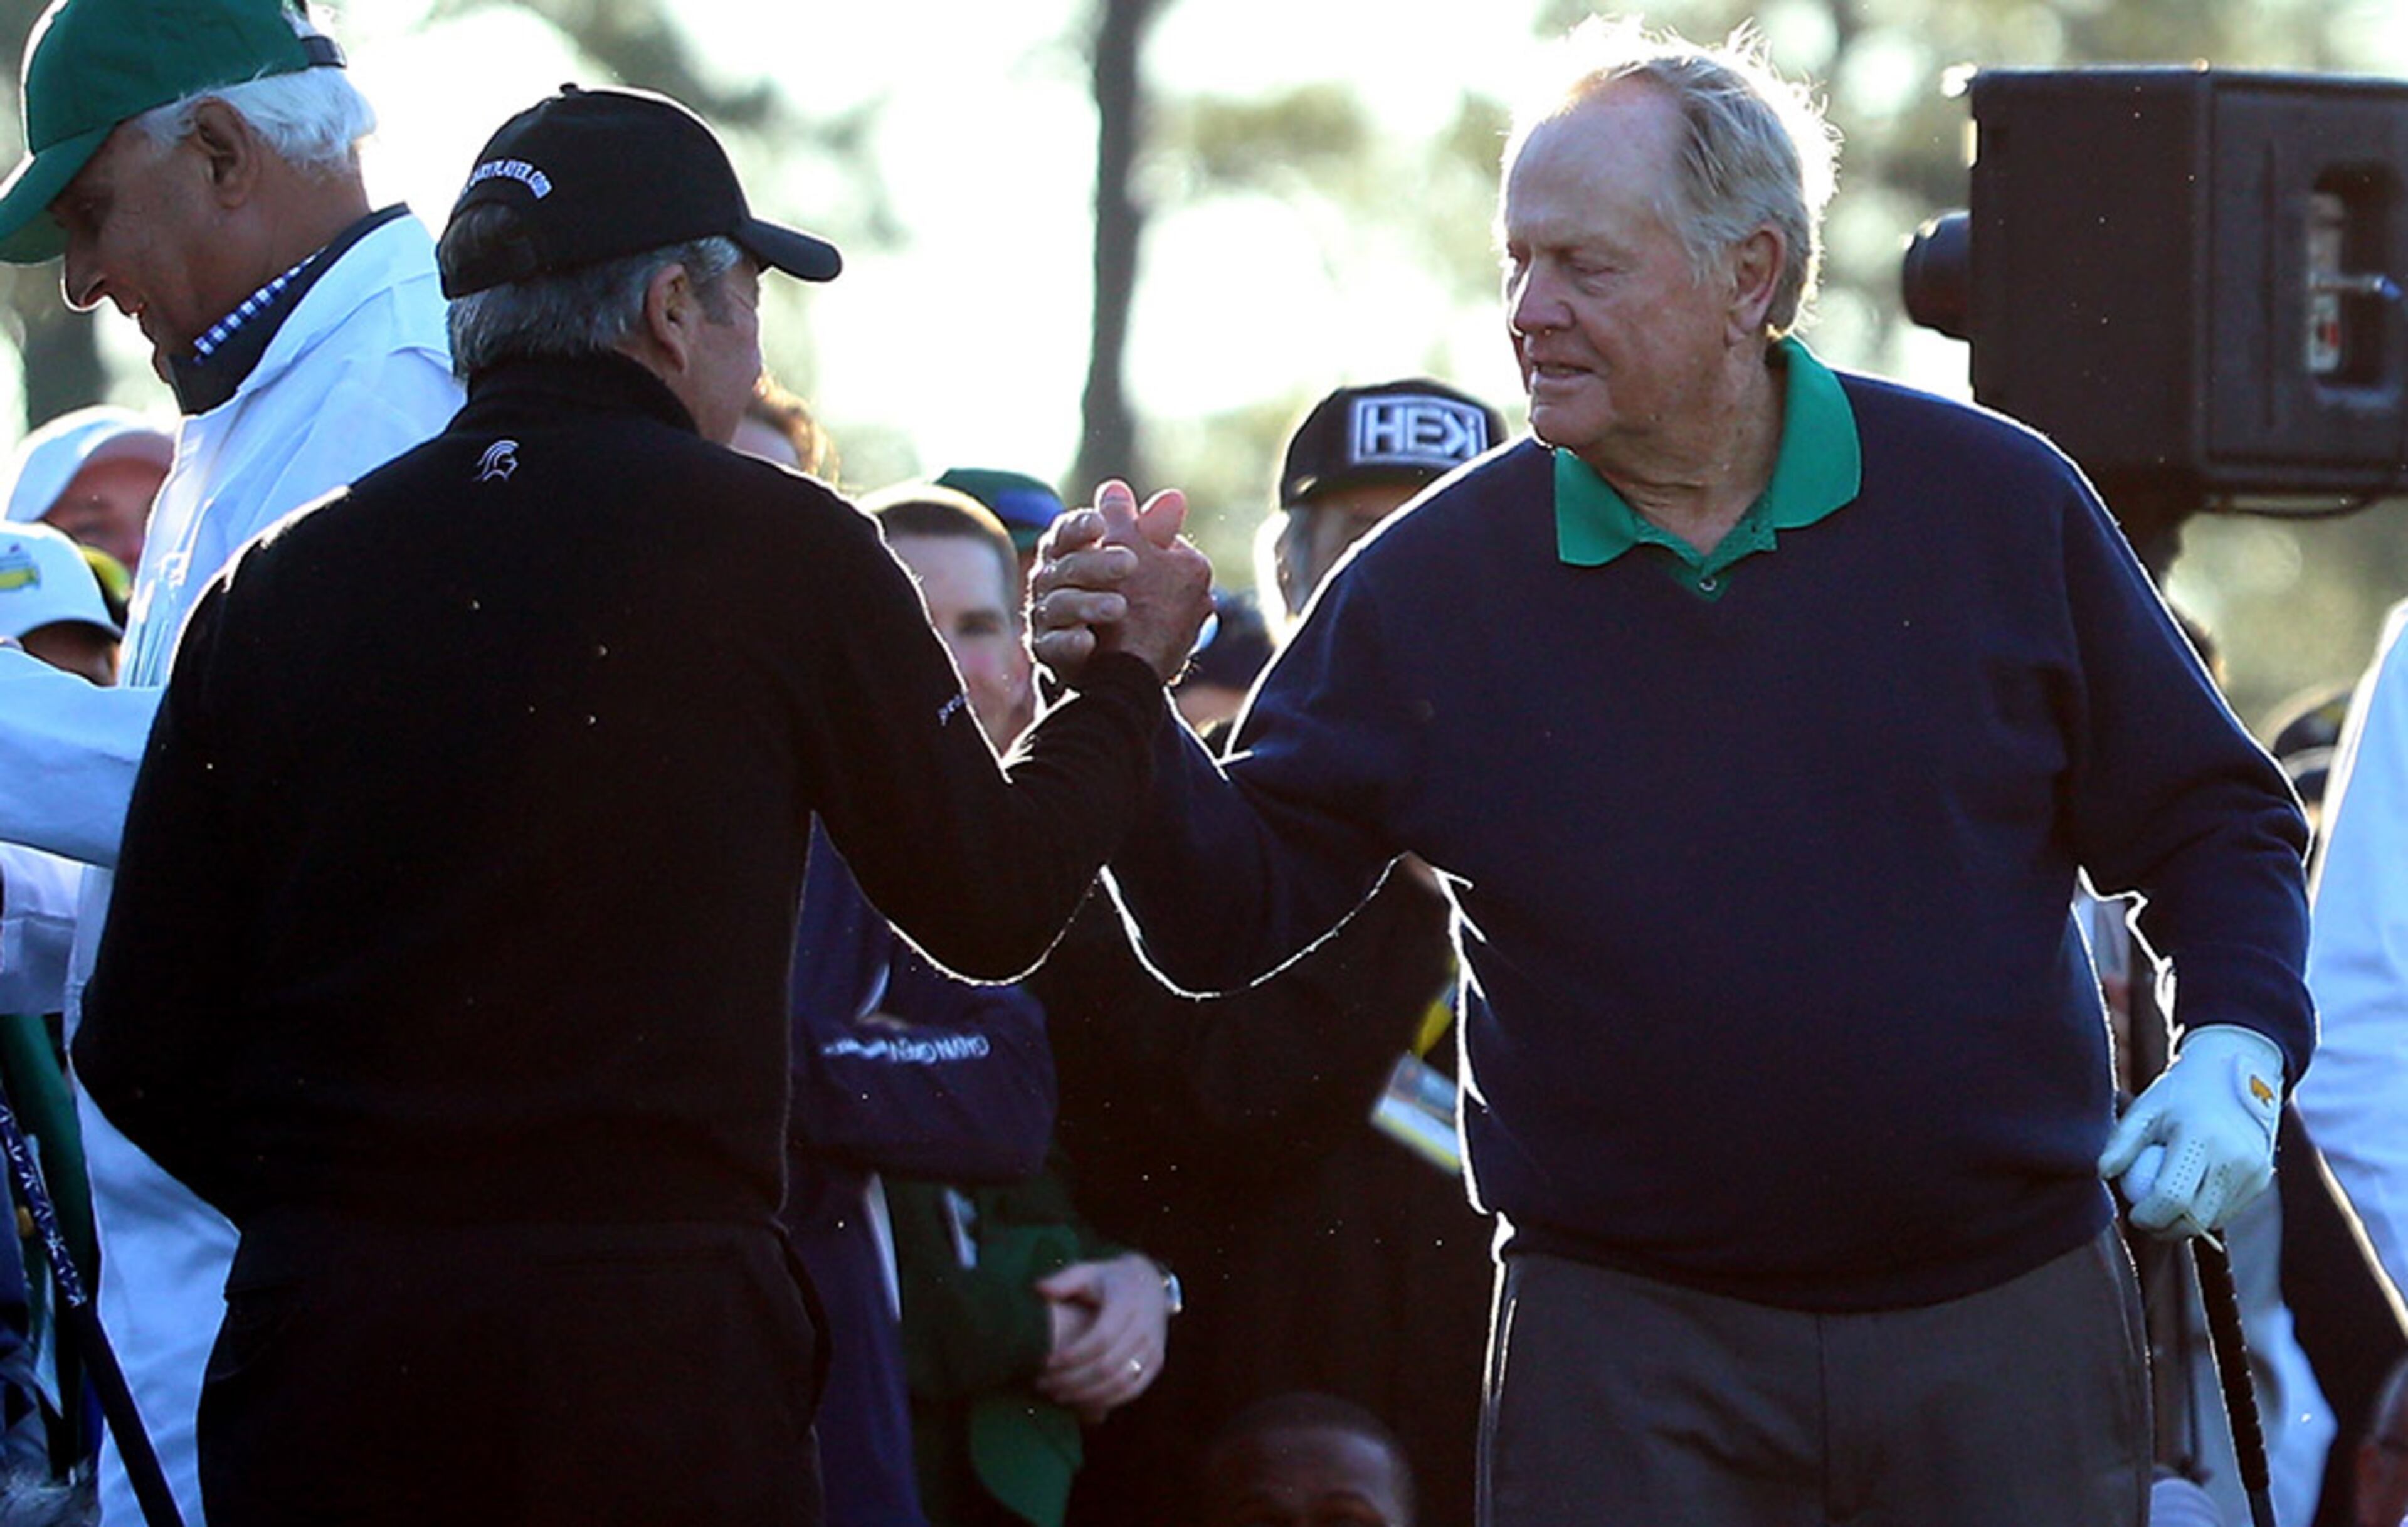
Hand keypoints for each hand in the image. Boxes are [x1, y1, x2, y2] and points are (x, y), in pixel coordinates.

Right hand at [1027, 481, 1212, 685]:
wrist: (1121, 663)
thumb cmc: (1133, 601)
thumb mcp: (1147, 565)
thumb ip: (1155, 533)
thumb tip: (1174, 497)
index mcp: (1075, 551)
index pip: (1068, 531)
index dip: (1080, 526)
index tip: (1099, 524)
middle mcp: (1055, 581)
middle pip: (1069, 566)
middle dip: (1098, 564)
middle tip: (1130, 563)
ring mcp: (1050, 617)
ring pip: (1060, 604)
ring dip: (1089, 603)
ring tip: (1119, 607)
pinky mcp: (1050, 651)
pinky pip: (1054, 645)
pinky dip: (1070, 641)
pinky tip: (1088, 640)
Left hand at [1032, 1252, 1169, 1421]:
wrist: (1150, 1284)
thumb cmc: (1109, 1280)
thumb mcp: (1088, 1272)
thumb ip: (1064, 1281)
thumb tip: (1039, 1290)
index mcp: (1126, 1303)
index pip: (1101, 1338)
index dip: (1073, 1356)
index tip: (1046, 1363)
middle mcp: (1144, 1327)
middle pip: (1107, 1365)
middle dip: (1072, 1380)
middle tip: (1044, 1384)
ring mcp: (1153, 1347)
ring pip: (1120, 1383)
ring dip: (1086, 1395)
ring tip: (1056, 1395)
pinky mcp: (1156, 1362)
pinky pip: (1132, 1390)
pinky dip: (1106, 1400)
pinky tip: (1081, 1402)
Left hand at [2099, 1025, 2282, 1237]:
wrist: (2230, 1077)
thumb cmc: (2177, 1096)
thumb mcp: (2144, 1111)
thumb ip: (2122, 1143)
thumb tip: (2102, 1173)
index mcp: (2200, 1137)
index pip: (2173, 1198)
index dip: (2149, 1216)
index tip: (2134, 1215)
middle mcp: (2233, 1157)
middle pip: (2196, 1219)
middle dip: (2166, 1228)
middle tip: (2145, 1219)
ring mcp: (2252, 1170)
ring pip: (2214, 1220)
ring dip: (2186, 1223)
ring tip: (2164, 1202)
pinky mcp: (2261, 1179)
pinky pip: (2228, 1211)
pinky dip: (2206, 1212)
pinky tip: (2191, 1192)